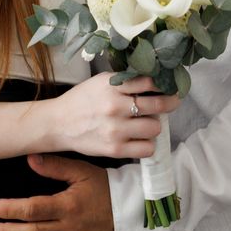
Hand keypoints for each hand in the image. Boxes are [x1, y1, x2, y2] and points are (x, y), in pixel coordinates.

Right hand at [52, 72, 178, 158]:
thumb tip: (152, 80)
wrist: (58, 123)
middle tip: (172, 102)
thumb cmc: (81, 100)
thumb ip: (123, 81)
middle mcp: (115, 107)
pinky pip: (147, 149)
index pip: (148, 82)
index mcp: (112, 87)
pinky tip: (140, 139)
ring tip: (146, 123)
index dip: (164, 83)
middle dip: (169, 103)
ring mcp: (116, 130)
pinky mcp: (115, 150)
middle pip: (157, 106)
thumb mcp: (100, 82)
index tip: (171, 84)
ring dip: (154, 125)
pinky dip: (147, 144)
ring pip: (154, 128)